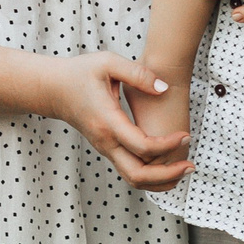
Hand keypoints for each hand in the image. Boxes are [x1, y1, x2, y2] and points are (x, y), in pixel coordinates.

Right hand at [39, 50, 190, 189]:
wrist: (52, 89)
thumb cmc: (80, 73)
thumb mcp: (108, 63)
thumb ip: (137, 73)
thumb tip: (163, 88)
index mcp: (108, 122)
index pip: (142, 146)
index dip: (168, 145)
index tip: (185, 135)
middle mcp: (105, 141)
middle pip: (138, 175)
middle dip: (167, 175)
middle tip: (190, 166)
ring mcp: (105, 148)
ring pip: (133, 179)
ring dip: (160, 180)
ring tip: (183, 169)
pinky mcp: (107, 149)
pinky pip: (129, 171)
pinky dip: (150, 176)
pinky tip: (168, 166)